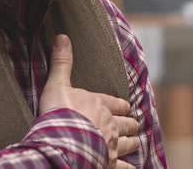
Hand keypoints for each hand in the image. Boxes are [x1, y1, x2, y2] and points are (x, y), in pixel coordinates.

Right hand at [40, 34, 140, 167]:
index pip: (117, 104)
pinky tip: (131, 168)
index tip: (124, 107)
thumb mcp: (57, 85)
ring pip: (130, 144)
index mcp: (101, 105)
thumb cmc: (59, 113)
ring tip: (135, 144)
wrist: (62, 143)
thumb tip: (62, 36)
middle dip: (131, 124)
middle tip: (133, 126)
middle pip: (128, 124)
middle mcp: (111, 125)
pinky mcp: (110, 164)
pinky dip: (127, 168)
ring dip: (133, 143)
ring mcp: (112, 146)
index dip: (121, 106)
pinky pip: (124, 168)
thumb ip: (62, 62)